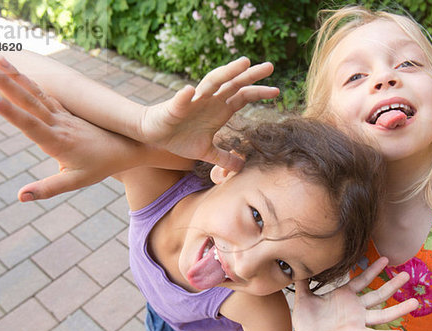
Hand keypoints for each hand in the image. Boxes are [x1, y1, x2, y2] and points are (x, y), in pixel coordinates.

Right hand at [0, 58, 158, 200]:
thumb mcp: (76, 181)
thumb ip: (48, 188)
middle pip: (28, 100)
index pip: (28, 124)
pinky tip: (16, 70)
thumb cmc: (101, 166)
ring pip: (36, 93)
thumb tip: (20, 197)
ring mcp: (63, 115)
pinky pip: (44, 94)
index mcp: (57, 140)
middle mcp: (58, 123)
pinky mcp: (66, 111)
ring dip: (15, 76)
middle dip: (4, 83)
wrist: (126, 149)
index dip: (7, 110)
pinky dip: (29, 82)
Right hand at [140, 57, 278, 170]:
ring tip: (242, 63)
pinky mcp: (174, 107)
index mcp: (219, 109)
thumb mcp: (206, 151)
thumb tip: (240, 167)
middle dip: (251, 74)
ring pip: (212, 82)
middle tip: (270, 66)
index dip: (259, 92)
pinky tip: (189, 90)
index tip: (277, 91)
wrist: (153, 134)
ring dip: (227, 72)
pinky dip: (185, 95)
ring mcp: (193, 100)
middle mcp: (209, 100)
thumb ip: (223, 157)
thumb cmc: (179, 138)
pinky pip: (180, 100)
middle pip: (233, 83)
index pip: (243, 96)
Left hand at [291, 257, 418, 330]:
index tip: (385, 259)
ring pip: (382, 313)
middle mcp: (354, 307)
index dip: (373, 270)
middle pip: (378, 294)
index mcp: (344, 296)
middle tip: (407, 274)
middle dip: (392, 284)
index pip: (362, 279)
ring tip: (415, 302)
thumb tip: (297, 263)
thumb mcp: (303, 297)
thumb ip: (303, 280)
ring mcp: (357, 321)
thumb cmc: (305, 321)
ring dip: (399, 309)